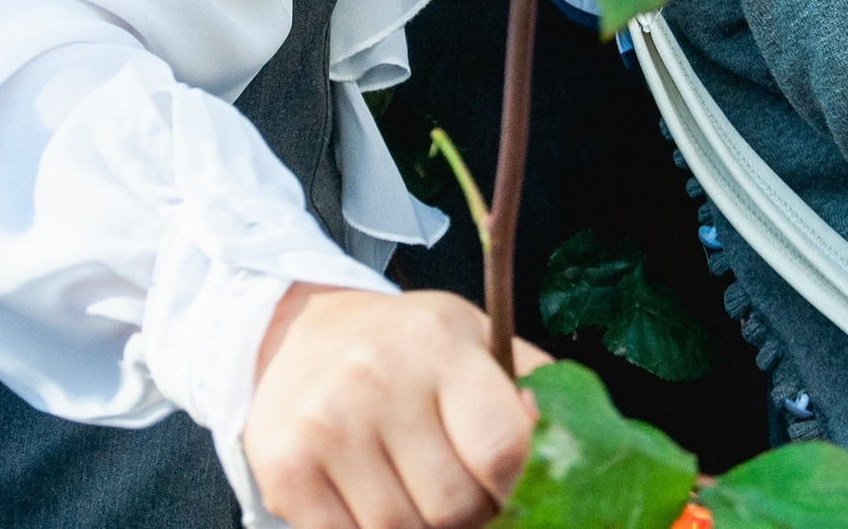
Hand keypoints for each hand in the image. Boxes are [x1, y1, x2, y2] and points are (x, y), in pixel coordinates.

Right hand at [245, 286, 536, 528]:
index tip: (507, 485)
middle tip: (461, 497)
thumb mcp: (476, 341)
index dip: (516, 487)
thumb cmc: (409, 349)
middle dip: (470, 517)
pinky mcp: (283, 468)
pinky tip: (373, 499)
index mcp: (438, 342)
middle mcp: (374, 377)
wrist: (303, 336)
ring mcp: (324, 425)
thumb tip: (564, 448)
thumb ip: (529, 390)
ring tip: (417, 495)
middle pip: (453, 508)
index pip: (503, 448)